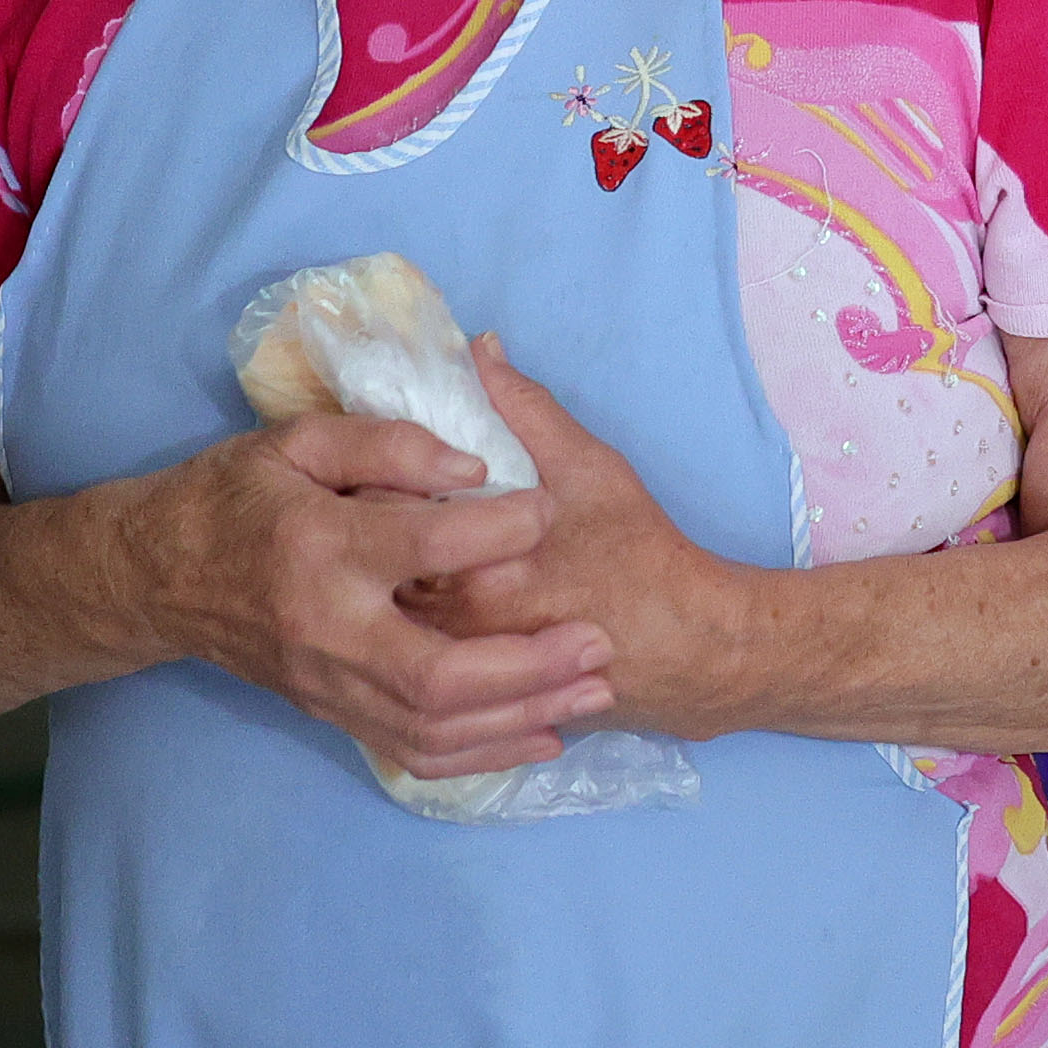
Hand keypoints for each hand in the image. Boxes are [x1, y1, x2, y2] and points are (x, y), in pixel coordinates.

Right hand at [129, 410, 620, 779]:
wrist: (156, 577)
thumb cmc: (234, 496)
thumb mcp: (298, 441)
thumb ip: (387, 445)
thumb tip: (476, 468)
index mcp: (321, 549)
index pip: (427, 546)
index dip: (500, 530)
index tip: (552, 509)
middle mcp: (327, 630)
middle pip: (438, 674)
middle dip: (529, 667)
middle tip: (600, 641)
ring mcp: (328, 684)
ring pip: (433, 728)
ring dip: (521, 717)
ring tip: (593, 690)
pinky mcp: (330, 712)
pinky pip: (413, 751)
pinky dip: (483, 754)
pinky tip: (541, 736)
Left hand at [400, 338, 750, 732]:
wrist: (684, 647)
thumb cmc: (638, 553)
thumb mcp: (591, 468)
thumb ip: (527, 408)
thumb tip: (480, 351)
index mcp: (473, 565)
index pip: (382, 517)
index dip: (371, 482)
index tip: (379, 464)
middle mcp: (452, 625)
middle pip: (369, 573)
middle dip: (363, 537)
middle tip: (369, 505)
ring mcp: (457, 668)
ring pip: (380, 619)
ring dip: (374, 582)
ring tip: (385, 551)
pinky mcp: (466, 697)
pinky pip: (406, 656)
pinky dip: (397, 625)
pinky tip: (414, 599)